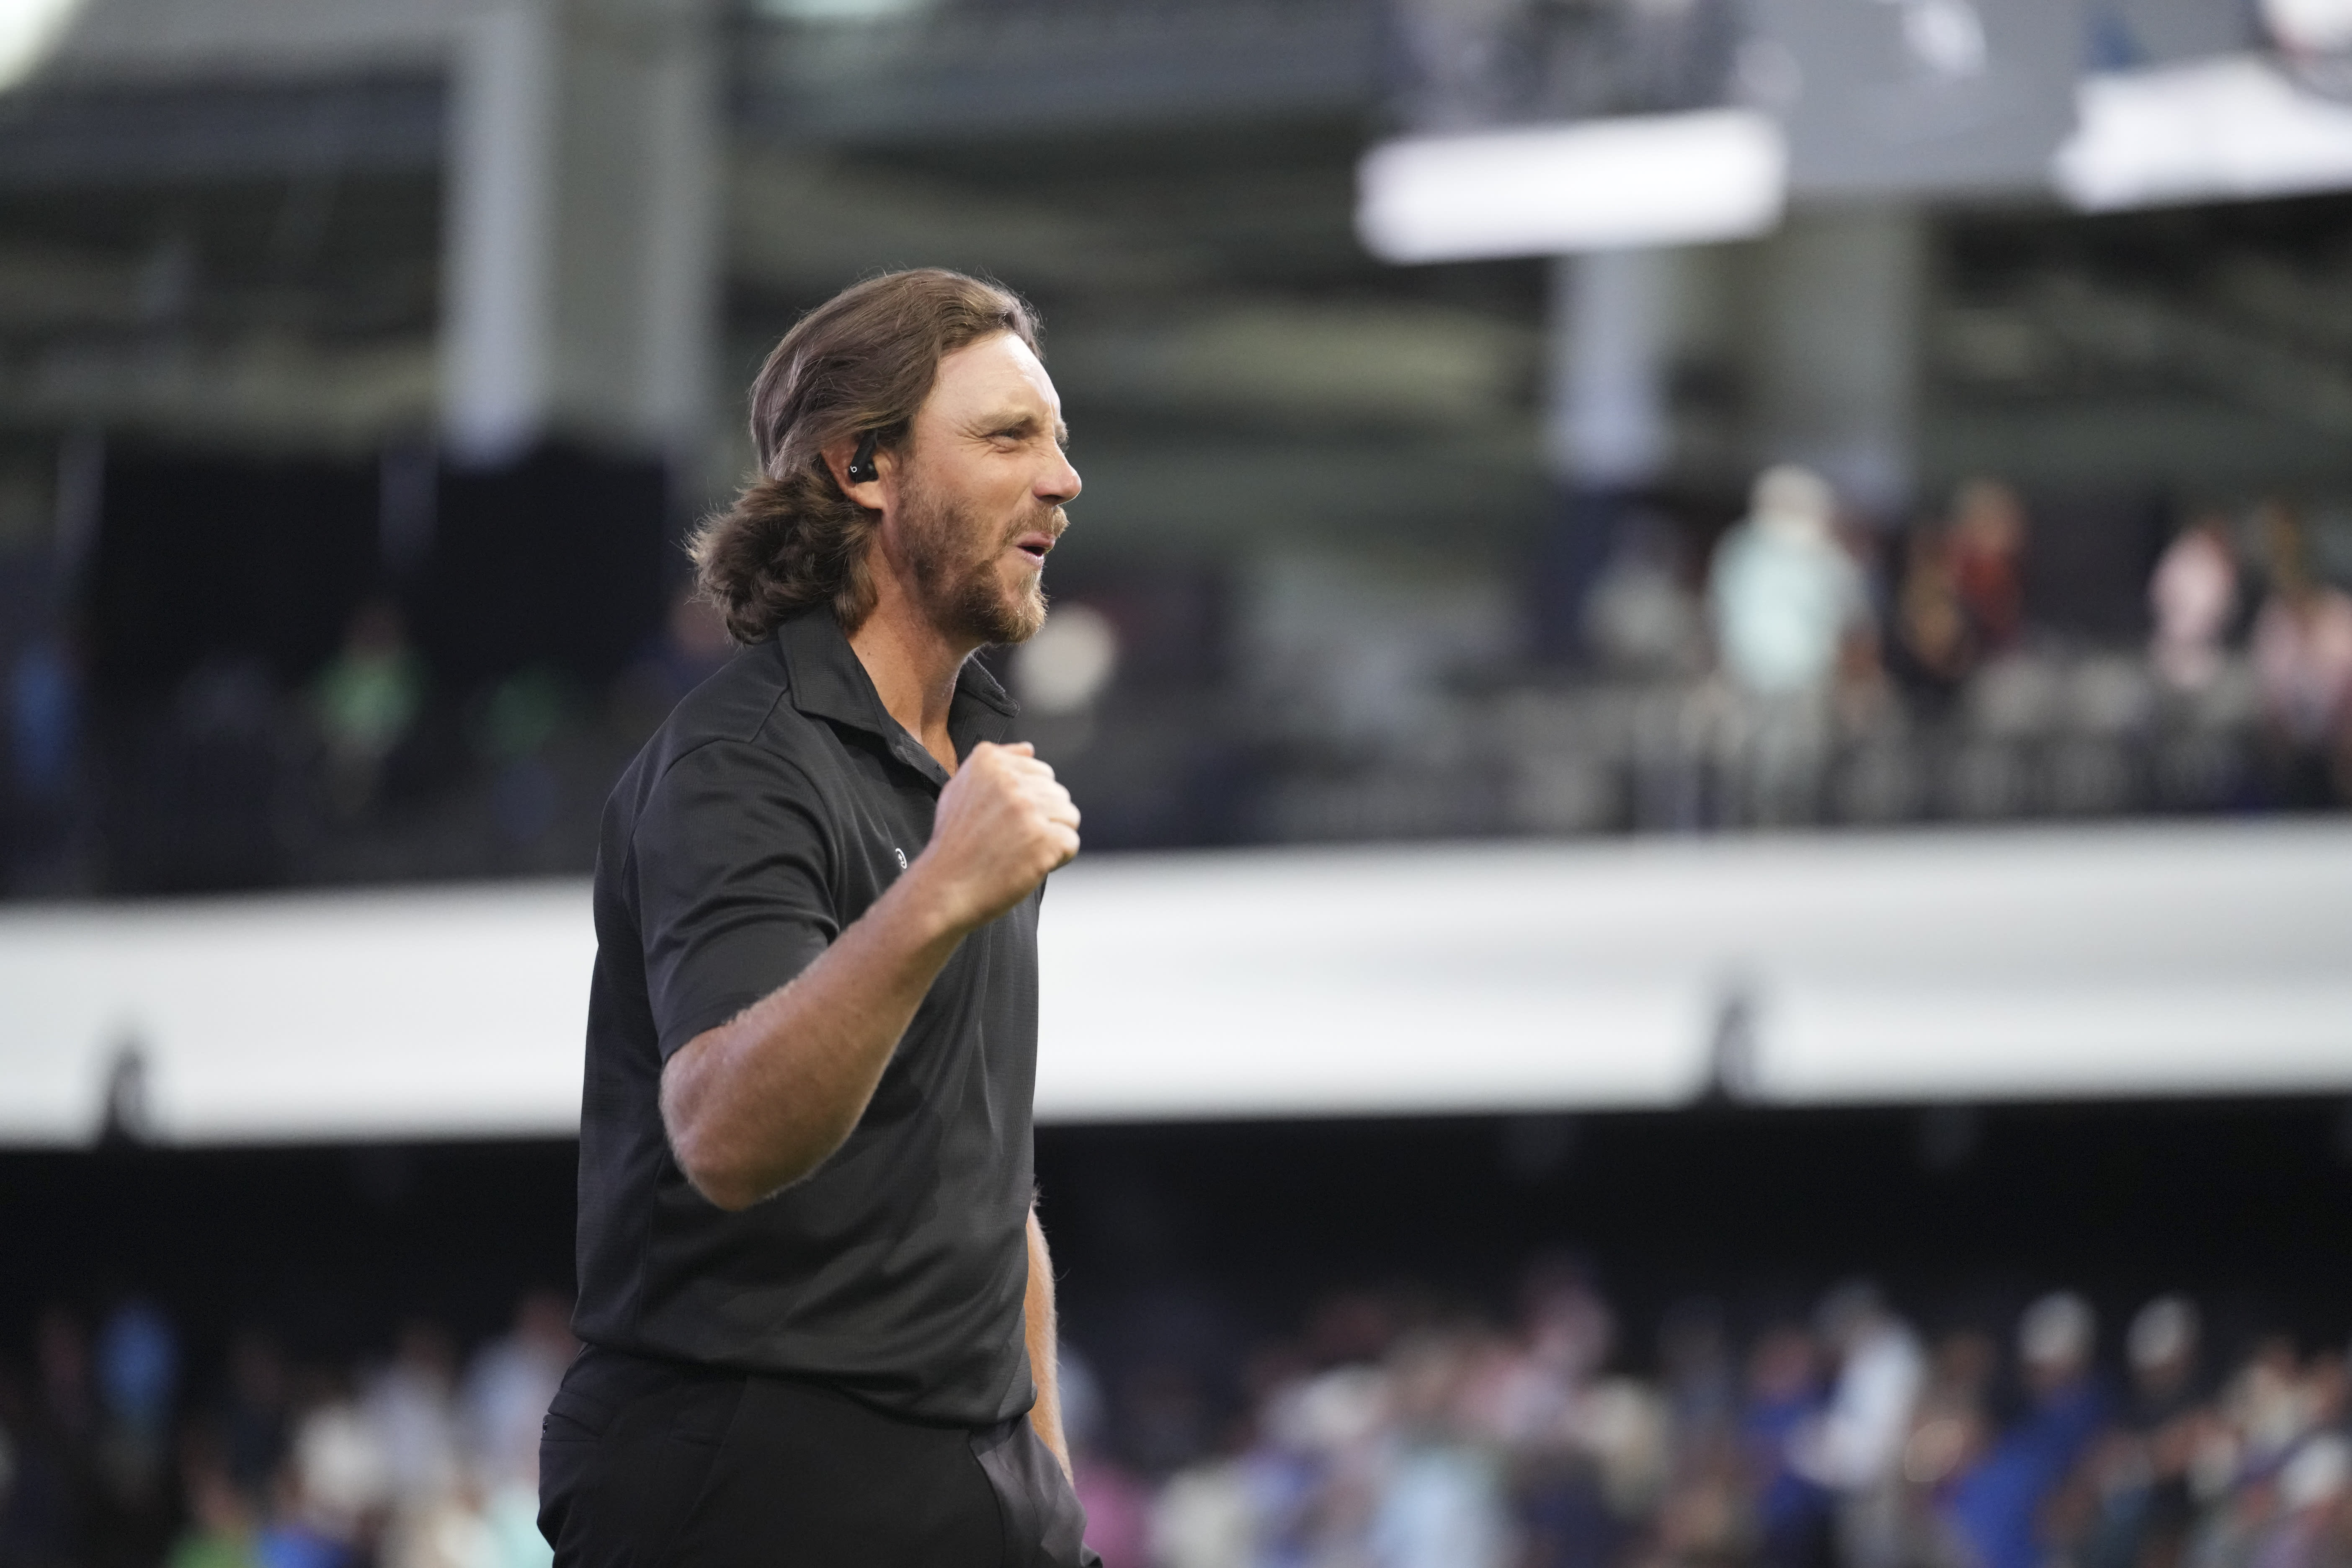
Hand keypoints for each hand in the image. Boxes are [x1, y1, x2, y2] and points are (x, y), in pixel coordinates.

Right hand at [912, 742, 1078, 932]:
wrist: (943, 888)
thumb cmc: (954, 844)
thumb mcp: (961, 790)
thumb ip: (997, 764)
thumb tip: (1029, 749)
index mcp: (989, 760)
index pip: (1041, 772)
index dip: (1028, 801)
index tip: (1002, 820)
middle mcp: (1010, 780)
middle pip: (1058, 793)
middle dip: (1042, 818)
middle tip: (1009, 840)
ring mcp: (1028, 808)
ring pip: (1069, 816)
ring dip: (1051, 837)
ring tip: (1019, 851)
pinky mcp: (1043, 838)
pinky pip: (1071, 842)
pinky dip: (1055, 859)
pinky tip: (1027, 864)